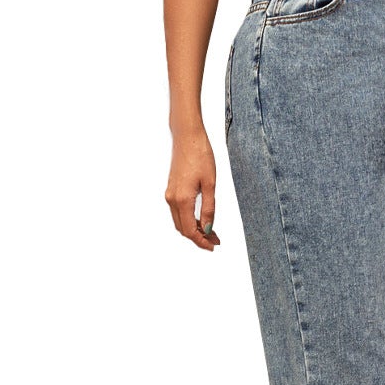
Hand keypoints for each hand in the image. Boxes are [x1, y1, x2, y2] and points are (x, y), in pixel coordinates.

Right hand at [166, 128, 222, 250]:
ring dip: (193, 229)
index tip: (213, 246)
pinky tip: (201, 219)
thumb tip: (209, 229)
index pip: (190, 230)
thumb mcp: (210, 184)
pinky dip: (189, 220)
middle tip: (215, 241)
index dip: (201, 241)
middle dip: (198, 238)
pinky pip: (178, 212)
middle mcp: (172, 199)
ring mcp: (169, 194)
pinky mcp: (171, 189)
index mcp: (182, 199)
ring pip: (180, 221)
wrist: (187, 137)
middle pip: (183, 229)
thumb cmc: (200, 156)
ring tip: (211, 232)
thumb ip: (209, 208)